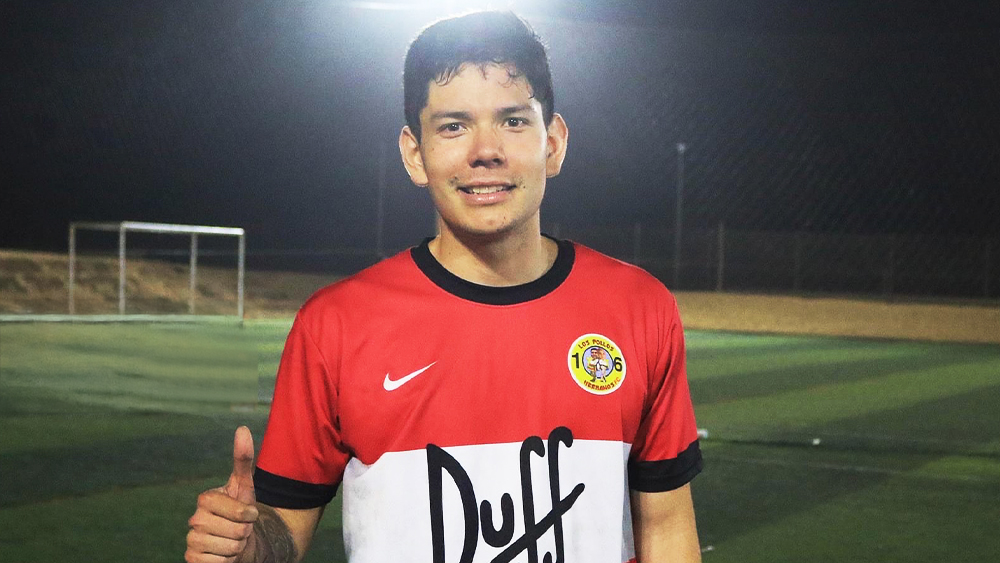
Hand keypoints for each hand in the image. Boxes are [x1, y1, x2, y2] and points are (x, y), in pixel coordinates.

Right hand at [186, 426, 259, 562]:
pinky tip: (225, 554)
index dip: (248, 514)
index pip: (236, 510)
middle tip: (242, 530)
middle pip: (235, 529)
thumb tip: (241, 428)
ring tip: (235, 541)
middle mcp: (194, 519)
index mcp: (206, 499)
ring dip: (238, 547)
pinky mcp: (192, 559)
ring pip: (228, 547)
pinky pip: (217, 562)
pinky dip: (228, 561)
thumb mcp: (246, 487)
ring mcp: (191, 540)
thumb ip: (242, 459)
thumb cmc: (243, 513)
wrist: (240, 543)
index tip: (250, 514)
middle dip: (245, 532)